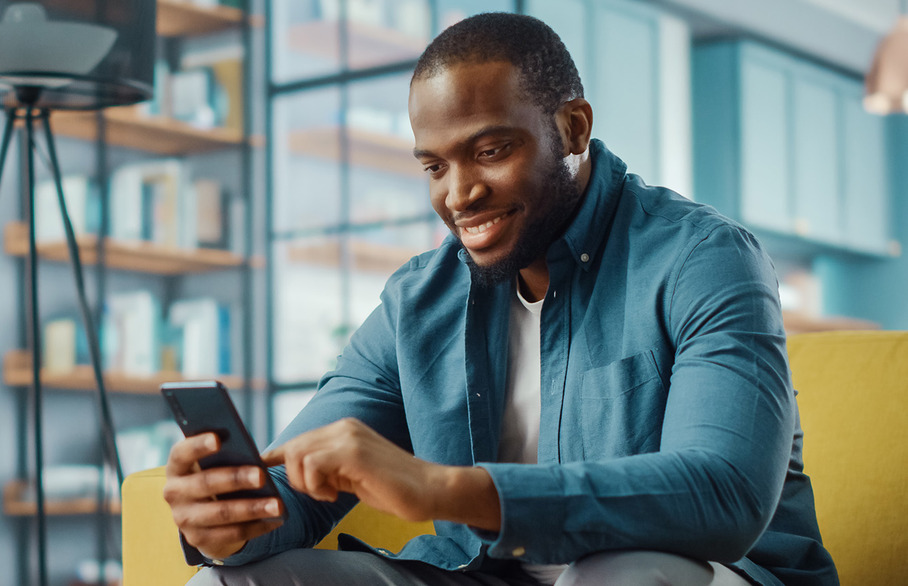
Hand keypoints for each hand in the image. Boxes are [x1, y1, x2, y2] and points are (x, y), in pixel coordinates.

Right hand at [163, 433, 284, 559]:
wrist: (203, 515)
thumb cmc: (215, 475)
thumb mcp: (214, 464)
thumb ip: (225, 455)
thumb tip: (250, 452)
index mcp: (177, 467)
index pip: (181, 453)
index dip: (197, 445)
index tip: (218, 439)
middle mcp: (174, 493)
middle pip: (205, 483)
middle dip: (235, 479)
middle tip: (262, 476)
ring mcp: (184, 519)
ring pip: (221, 513)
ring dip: (252, 508)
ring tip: (277, 504)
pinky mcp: (198, 539)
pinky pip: (231, 533)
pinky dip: (256, 526)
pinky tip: (276, 519)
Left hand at [261, 418, 500, 530]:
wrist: (428, 489)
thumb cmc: (391, 488)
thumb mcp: (350, 475)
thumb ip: (326, 467)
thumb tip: (295, 471)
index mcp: (344, 428)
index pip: (300, 439)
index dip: (276, 456)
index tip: (262, 470)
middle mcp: (345, 426)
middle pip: (294, 446)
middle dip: (296, 477)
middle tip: (321, 493)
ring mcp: (349, 436)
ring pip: (299, 454)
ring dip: (307, 482)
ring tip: (330, 494)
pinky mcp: (354, 452)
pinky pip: (313, 465)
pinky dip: (316, 485)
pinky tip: (336, 495)